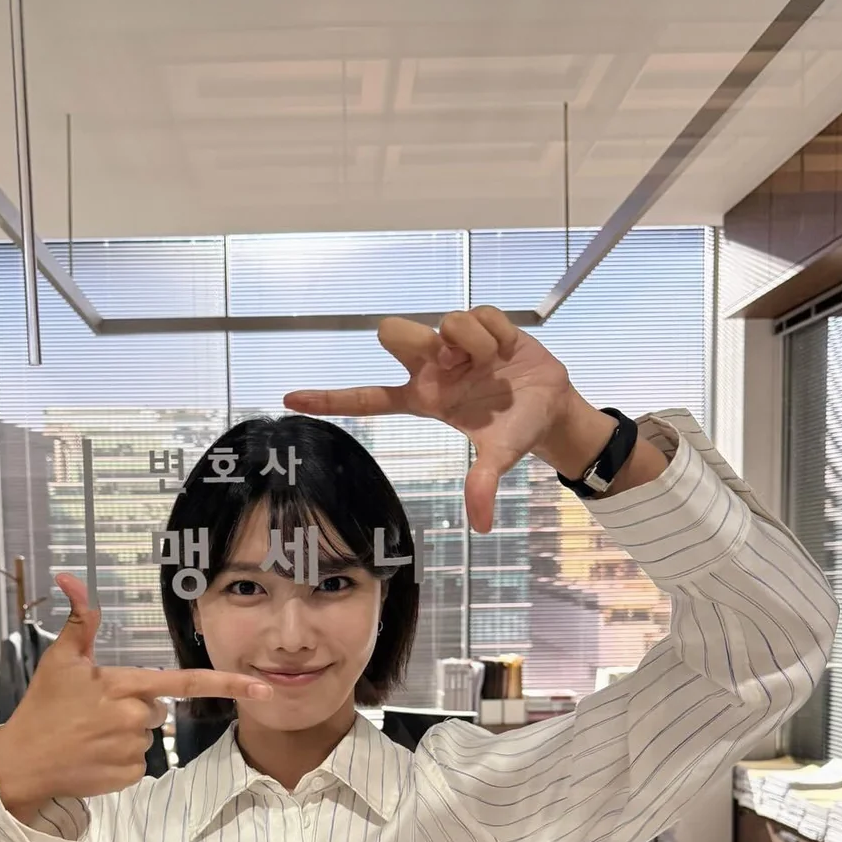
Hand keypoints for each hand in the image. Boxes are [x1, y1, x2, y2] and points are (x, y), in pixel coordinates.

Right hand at [0, 573, 272, 822]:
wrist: (23, 763)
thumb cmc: (42, 708)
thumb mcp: (60, 660)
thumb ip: (80, 621)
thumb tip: (71, 577)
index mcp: (124, 685)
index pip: (185, 683)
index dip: (227, 683)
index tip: (262, 687)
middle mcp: (134, 717)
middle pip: (158, 710)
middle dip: (135, 708)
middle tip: (96, 710)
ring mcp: (132, 750)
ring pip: (147, 736)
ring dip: (125, 734)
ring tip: (90, 734)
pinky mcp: (128, 776)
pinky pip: (138, 763)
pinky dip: (119, 760)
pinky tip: (93, 755)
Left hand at [283, 306, 609, 533]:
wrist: (551, 408)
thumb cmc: (514, 432)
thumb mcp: (498, 459)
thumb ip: (483, 485)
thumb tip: (482, 527)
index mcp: (422, 399)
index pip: (366, 399)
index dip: (330, 398)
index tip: (290, 399)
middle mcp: (431, 368)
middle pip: (390, 334)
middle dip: (417, 340)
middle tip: (454, 363)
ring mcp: (453, 344)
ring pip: (444, 322)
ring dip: (472, 342)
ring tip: (491, 363)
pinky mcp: (480, 324)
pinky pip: (479, 314)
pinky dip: (497, 333)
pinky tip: (507, 349)